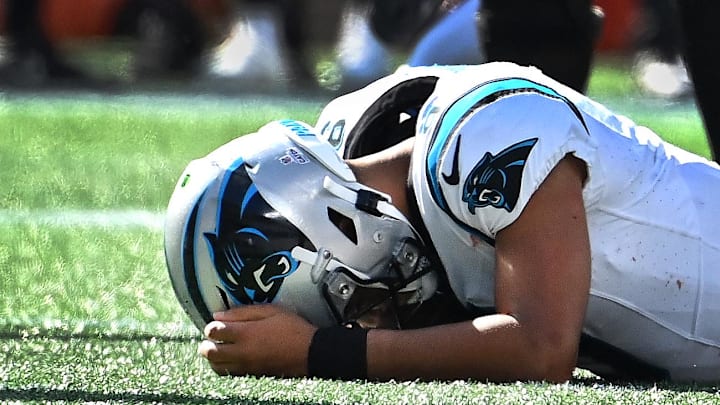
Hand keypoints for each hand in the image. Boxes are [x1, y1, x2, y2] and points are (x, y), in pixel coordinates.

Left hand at [198, 304, 316, 376]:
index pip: (214, 331)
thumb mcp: (271, 311)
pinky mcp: (252, 375)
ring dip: (213, 357)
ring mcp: (246, 366)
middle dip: (206, 343)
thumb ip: (243, 312)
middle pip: (210, 352)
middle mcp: (242, 352)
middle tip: (212, 338)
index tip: (217, 323)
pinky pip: (229, 374)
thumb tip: (219, 315)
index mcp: (246, 333)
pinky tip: (231, 359)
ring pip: (217, 367)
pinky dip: (224, 367)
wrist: (311, 352)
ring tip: (220, 349)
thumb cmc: (294, 329)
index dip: (211, 326)